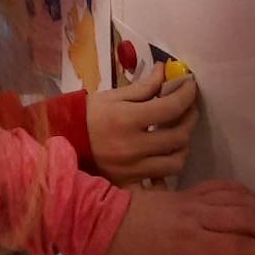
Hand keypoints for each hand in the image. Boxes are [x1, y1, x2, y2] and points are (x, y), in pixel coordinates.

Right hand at [87, 67, 197, 185]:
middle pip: (178, 137)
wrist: (64, 141)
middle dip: (190, 119)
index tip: (191, 84)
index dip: (187, 94)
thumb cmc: (88, 114)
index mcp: (127, 119)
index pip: (170, 108)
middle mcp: (133, 147)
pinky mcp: (129, 183)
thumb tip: (165, 71)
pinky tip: (166, 158)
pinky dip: (167, 172)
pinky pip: (158, 183)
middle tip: (189, 108)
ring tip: (179, 134)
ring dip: (183, 146)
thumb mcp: (113, 96)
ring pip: (175, 163)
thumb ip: (143, 86)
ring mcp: (133, 169)